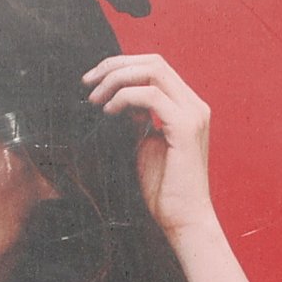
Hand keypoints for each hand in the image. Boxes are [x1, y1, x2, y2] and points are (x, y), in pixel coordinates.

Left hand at [84, 53, 213, 234]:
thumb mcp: (144, 145)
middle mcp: (193, 104)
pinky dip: (125, 97)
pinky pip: (151, 96)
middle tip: (87, 83)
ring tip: (95, 99)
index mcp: (186, 106)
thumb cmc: (164, 190)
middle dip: (114, 66)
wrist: (184, 221)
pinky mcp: (185, 128)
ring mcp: (192, 114)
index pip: (154, 67)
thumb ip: (135, 120)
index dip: (121, 66)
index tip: (93, 82)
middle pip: (153, 61)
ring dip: (116, 80)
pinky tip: (109, 112)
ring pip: (152, 71)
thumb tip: (114, 100)